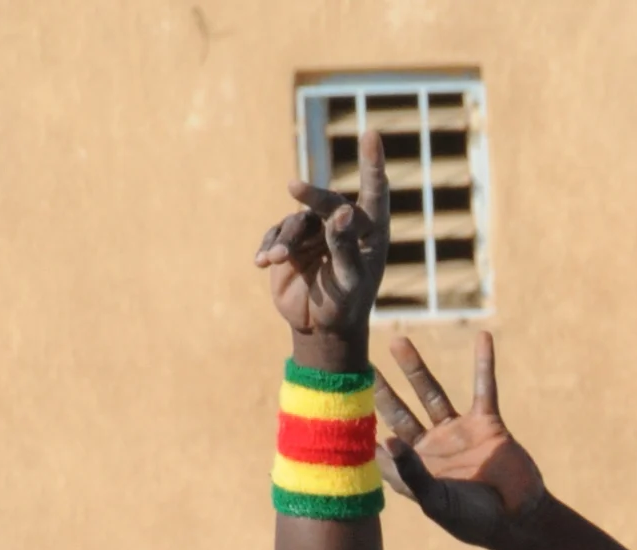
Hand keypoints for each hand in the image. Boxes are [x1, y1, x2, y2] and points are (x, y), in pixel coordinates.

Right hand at [255, 124, 390, 354]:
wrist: (319, 328)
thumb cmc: (345, 306)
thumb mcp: (349, 281)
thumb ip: (346, 247)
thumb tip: (343, 211)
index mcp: (369, 232)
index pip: (374, 192)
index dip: (372, 162)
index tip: (371, 134)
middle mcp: (343, 225)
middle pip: (328, 200)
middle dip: (312, 194)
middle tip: (294, 187)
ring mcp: (316, 231)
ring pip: (297, 220)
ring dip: (286, 238)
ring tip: (277, 259)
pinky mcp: (291, 242)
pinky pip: (276, 235)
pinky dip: (270, 246)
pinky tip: (262, 262)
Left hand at [376, 333, 545, 549]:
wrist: (521, 520)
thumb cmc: (474, 520)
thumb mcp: (438, 501)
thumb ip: (412, 472)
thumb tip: (384, 439)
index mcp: (413, 470)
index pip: (378, 444)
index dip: (358, 426)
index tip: (335, 402)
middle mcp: (431, 448)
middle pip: (397, 411)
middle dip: (378, 389)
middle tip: (357, 362)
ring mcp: (458, 433)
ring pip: (431, 393)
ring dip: (415, 368)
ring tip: (397, 341)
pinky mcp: (486, 424)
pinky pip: (485, 389)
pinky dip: (484, 364)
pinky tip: (483, 338)